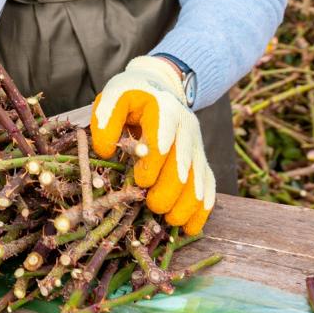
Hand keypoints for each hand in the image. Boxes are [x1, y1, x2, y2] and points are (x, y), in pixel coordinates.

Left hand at [90, 56, 215, 234]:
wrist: (158, 85)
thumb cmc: (131, 96)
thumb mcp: (113, 97)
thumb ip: (106, 120)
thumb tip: (105, 151)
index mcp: (163, 109)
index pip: (163, 138)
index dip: (154, 163)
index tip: (142, 182)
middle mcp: (186, 126)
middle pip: (184, 163)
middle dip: (171, 188)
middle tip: (154, 206)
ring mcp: (196, 143)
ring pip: (199, 177)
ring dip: (188, 202)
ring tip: (173, 221)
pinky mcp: (200, 157)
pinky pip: (208, 184)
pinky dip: (202, 207)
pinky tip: (192, 226)